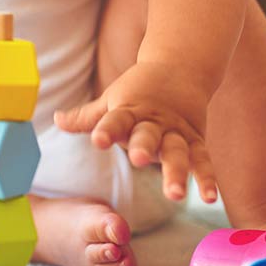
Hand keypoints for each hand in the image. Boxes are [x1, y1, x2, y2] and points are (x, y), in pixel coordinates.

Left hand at [54, 61, 217, 203]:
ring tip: (175, 195)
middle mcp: (153, 122)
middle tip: (138, 159)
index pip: (115, 119)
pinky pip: (202, 160)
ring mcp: (176, 131)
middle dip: (143, 147)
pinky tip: (209, 198)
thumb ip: (88, 117)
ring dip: (177, 172)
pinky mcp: (196, 140)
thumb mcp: (112, 100)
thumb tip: (57, 120)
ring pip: (178, 151)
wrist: (180, 68)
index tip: (97, 140)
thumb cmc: (139, 90)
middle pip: (148, 135)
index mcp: (129, 110)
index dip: (106, 129)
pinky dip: (207, 178)